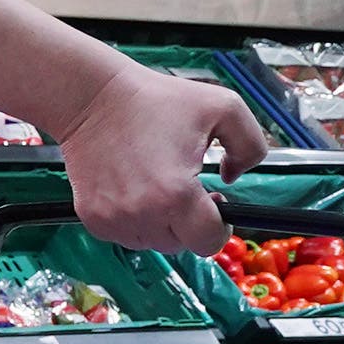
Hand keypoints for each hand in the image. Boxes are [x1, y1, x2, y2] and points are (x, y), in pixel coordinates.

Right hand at [56, 67, 266, 254]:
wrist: (92, 98)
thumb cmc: (154, 99)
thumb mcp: (223, 107)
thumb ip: (250, 145)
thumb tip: (235, 176)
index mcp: (176, 194)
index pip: (209, 243)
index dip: (219, 227)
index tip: (216, 206)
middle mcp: (143, 214)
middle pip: (181, 245)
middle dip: (189, 222)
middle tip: (185, 188)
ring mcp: (114, 219)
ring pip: (153, 242)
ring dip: (161, 223)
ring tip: (157, 186)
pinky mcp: (93, 217)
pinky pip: (125, 234)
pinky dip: (135, 219)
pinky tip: (134, 188)